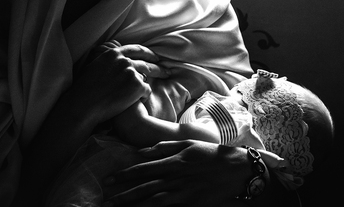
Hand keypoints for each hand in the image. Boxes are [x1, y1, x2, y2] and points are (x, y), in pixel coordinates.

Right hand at [67, 41, 169, 125]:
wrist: (84, 104)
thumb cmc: (85, 89)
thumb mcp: (94, 65)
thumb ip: (108, 59)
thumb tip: (116, 53)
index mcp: (114, 53)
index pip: (136, 49)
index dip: (148, 53)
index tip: (155, 57)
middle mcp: (125, 60)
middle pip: (146, 62)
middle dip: (158, 66)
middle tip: (166, 70)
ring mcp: (132, 72)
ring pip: (147, 76)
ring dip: (153, 80)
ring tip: (164, 81)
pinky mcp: (137, 86)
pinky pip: (146, 90)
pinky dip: (144, 96)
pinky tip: (139, 100)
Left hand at [102, 140, 250, 206]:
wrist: (237, 170)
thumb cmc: (212, 155)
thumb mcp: (189, 144)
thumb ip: (165, 147)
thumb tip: (142, 151)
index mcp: (176, 160)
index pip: (145, 168)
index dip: (126, 174)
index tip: (110, 179)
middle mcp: (177, 176)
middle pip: (145, 186)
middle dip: (124, 193)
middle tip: (106, 198)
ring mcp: (183, 192)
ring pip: (152, 200)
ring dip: (133, 204)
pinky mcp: (190, 204)